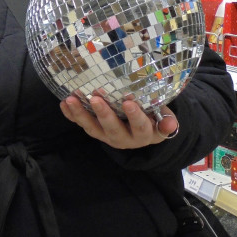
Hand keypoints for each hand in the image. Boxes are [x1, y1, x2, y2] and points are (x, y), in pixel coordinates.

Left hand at [60, 94, 178, 149]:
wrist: (143, 130)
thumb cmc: (155, 118)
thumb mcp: (164, 119)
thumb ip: (167, 121)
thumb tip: (173, 125)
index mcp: (143, 134)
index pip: (140, 127)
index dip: (135, 116)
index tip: (129, 103)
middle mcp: (124, 138)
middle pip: (113, 129)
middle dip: (103, 114)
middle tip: (95, 98)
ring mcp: (107, 135)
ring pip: (93, 129)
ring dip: (81, 115)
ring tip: (71, 99)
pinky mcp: (96, 131)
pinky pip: (82, 124)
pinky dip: (72, 115)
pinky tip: (63, 103)